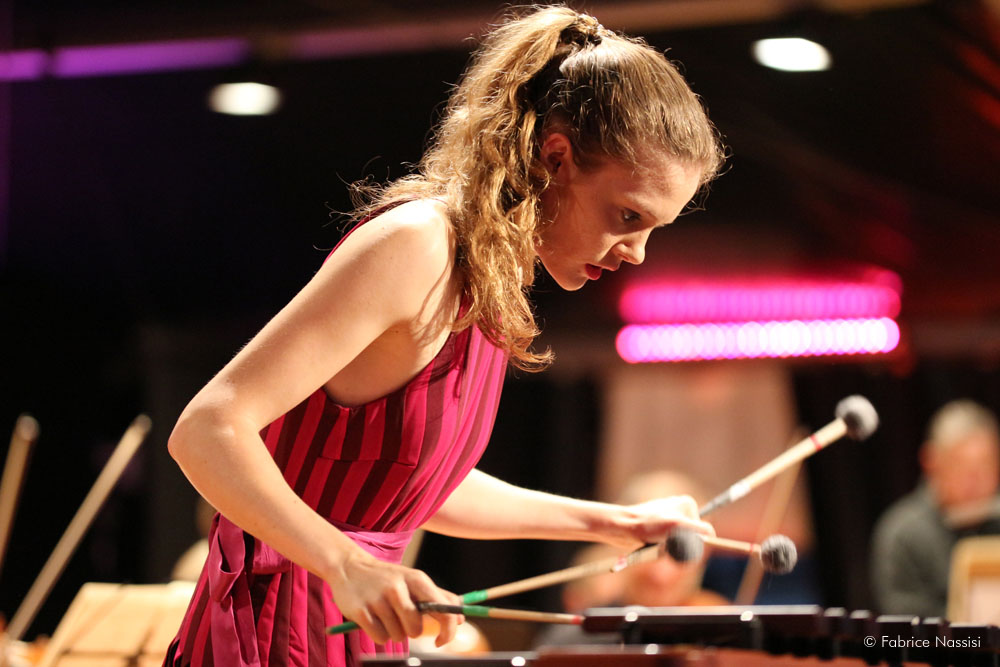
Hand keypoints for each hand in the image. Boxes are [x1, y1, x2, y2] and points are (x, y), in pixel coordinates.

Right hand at [329, 551, 463, 646]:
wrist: (349, 567)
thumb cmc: (388, 578)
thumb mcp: (413, 580)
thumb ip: (439, 598)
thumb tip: (461, 618)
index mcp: (416, 579)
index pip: (443, 610)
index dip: (447, 630)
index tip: (441, 640)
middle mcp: (398, 587)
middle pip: (416, 629)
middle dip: (411, 630)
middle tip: (401, 618)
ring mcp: (378, 599)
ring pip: (397, 636)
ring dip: (393, 632)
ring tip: (384, 614)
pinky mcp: (361, 611)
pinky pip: (380, 638)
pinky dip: (378, 634)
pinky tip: (372, 618)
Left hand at [612, 494, 714, 549]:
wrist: (621, 528)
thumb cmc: (647, 525)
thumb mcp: (677, 526)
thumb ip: (698, 530)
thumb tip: (711, 535)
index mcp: (687, 504)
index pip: (704, 532)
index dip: (695, 544)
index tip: (680, 547)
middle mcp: (679, 508)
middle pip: (691, 538)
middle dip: (680, 547)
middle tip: (665, 546)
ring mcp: (669, 518)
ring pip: (679, 544)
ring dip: (670, 550)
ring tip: (656, 544)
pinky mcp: (659, 528)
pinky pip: (669, 546)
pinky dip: (662, 551)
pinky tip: (651, 545)